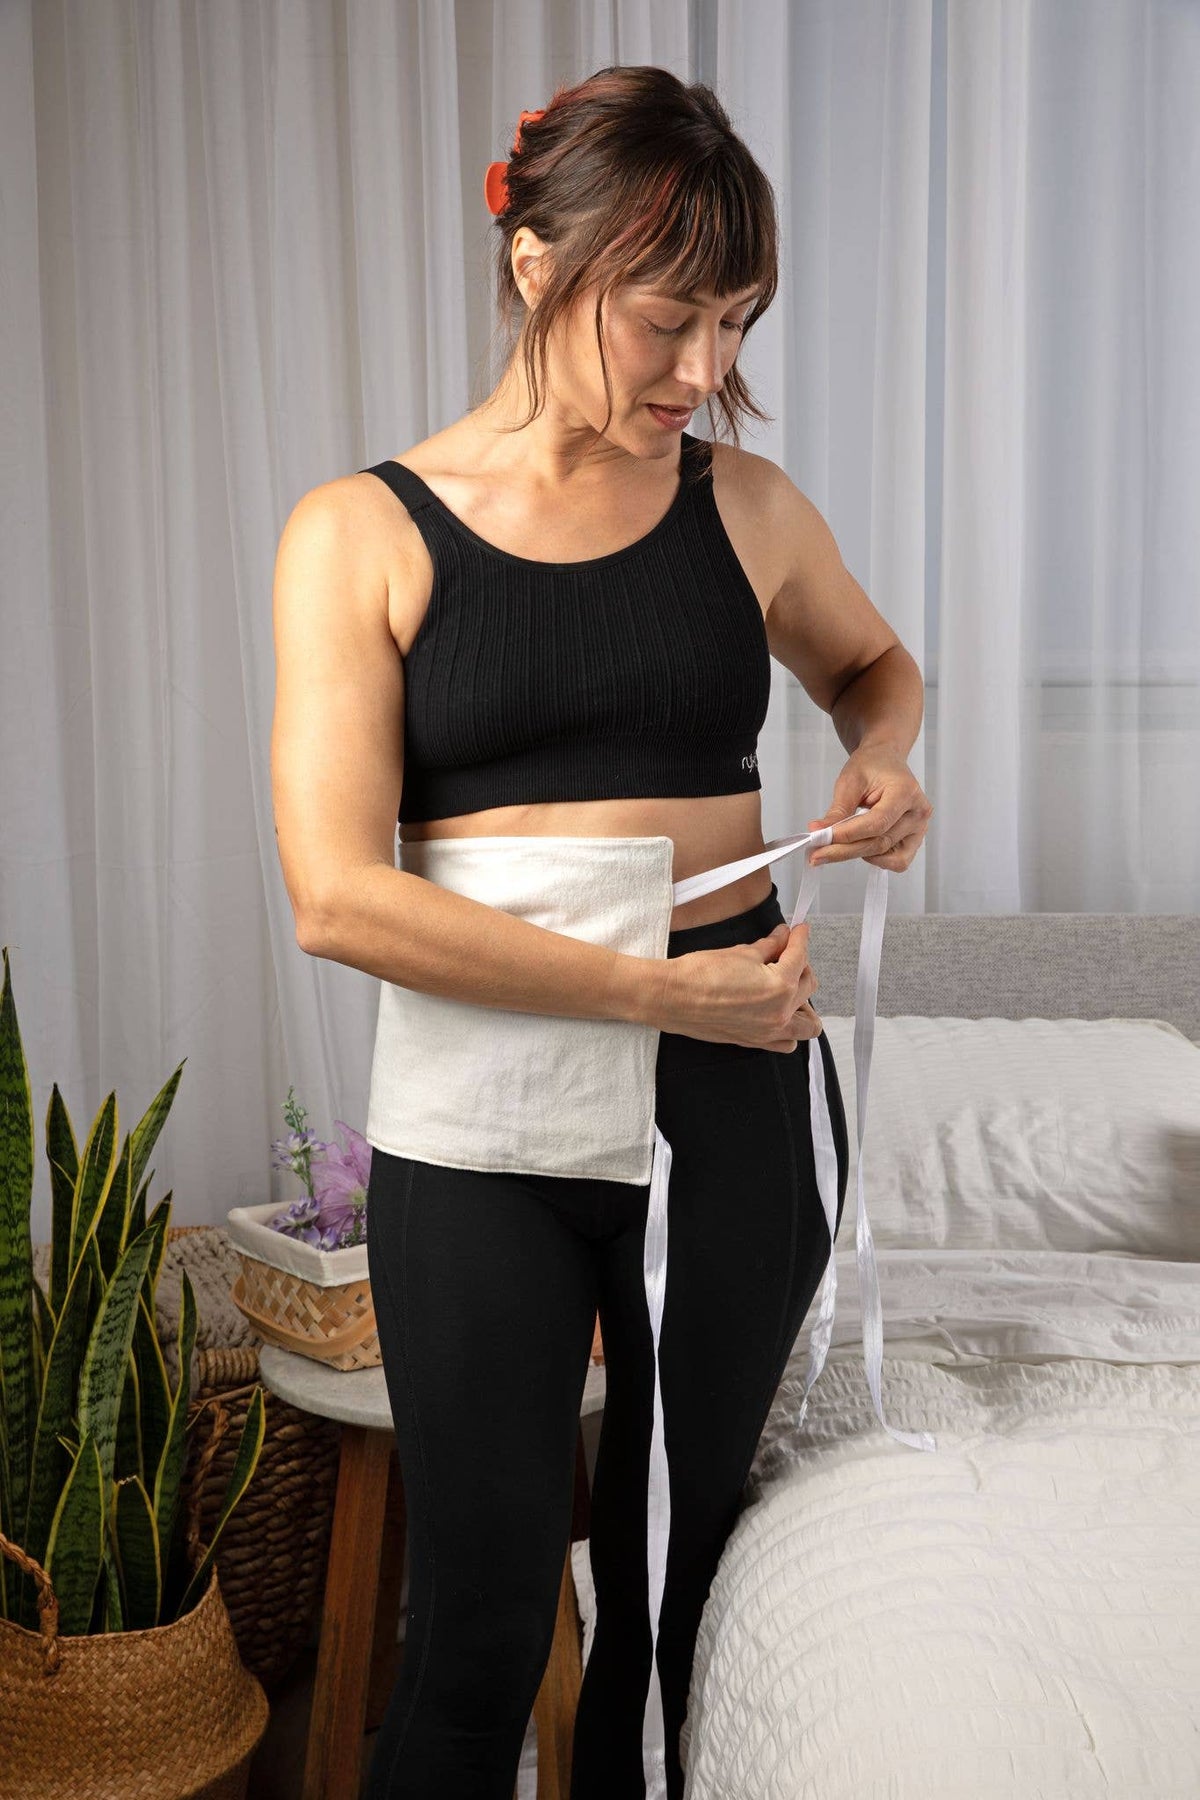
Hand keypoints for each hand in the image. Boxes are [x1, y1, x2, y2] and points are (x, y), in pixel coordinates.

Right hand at [650, 920, 821, 1049]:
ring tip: (790, 986)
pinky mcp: (755, 1041)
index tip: (798, 930)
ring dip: (805, 1003)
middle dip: (801, 964)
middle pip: (808, 985)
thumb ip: (770, 946)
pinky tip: (780, 1012)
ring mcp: (769, 1032)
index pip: (800, 956)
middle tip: (786, 951)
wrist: (672, 998)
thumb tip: (783, 937)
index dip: (800, 937)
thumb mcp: (741, 952)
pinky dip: (790, 1029)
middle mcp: (780, 1013)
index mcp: (780, 986)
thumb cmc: (700, 975)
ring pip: (808, 1023)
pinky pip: (787, 1042)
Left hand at [807, 749, 932, 871]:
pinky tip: (859, 846)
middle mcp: (918, 812)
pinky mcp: (914, 840)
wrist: (886, 760)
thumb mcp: (850, 782)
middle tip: (817, 853)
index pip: (877, 823)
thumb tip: (820, 833)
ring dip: (857, 854)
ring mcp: (919, 828)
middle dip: (844, 850)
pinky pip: (897, 861)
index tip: (821, 840)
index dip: (848, 835)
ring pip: (885, 854)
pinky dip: (876, 859)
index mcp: (906, 792)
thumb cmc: (871, 766)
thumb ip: (837, 811)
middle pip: (879, 842)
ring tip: (837, 845)